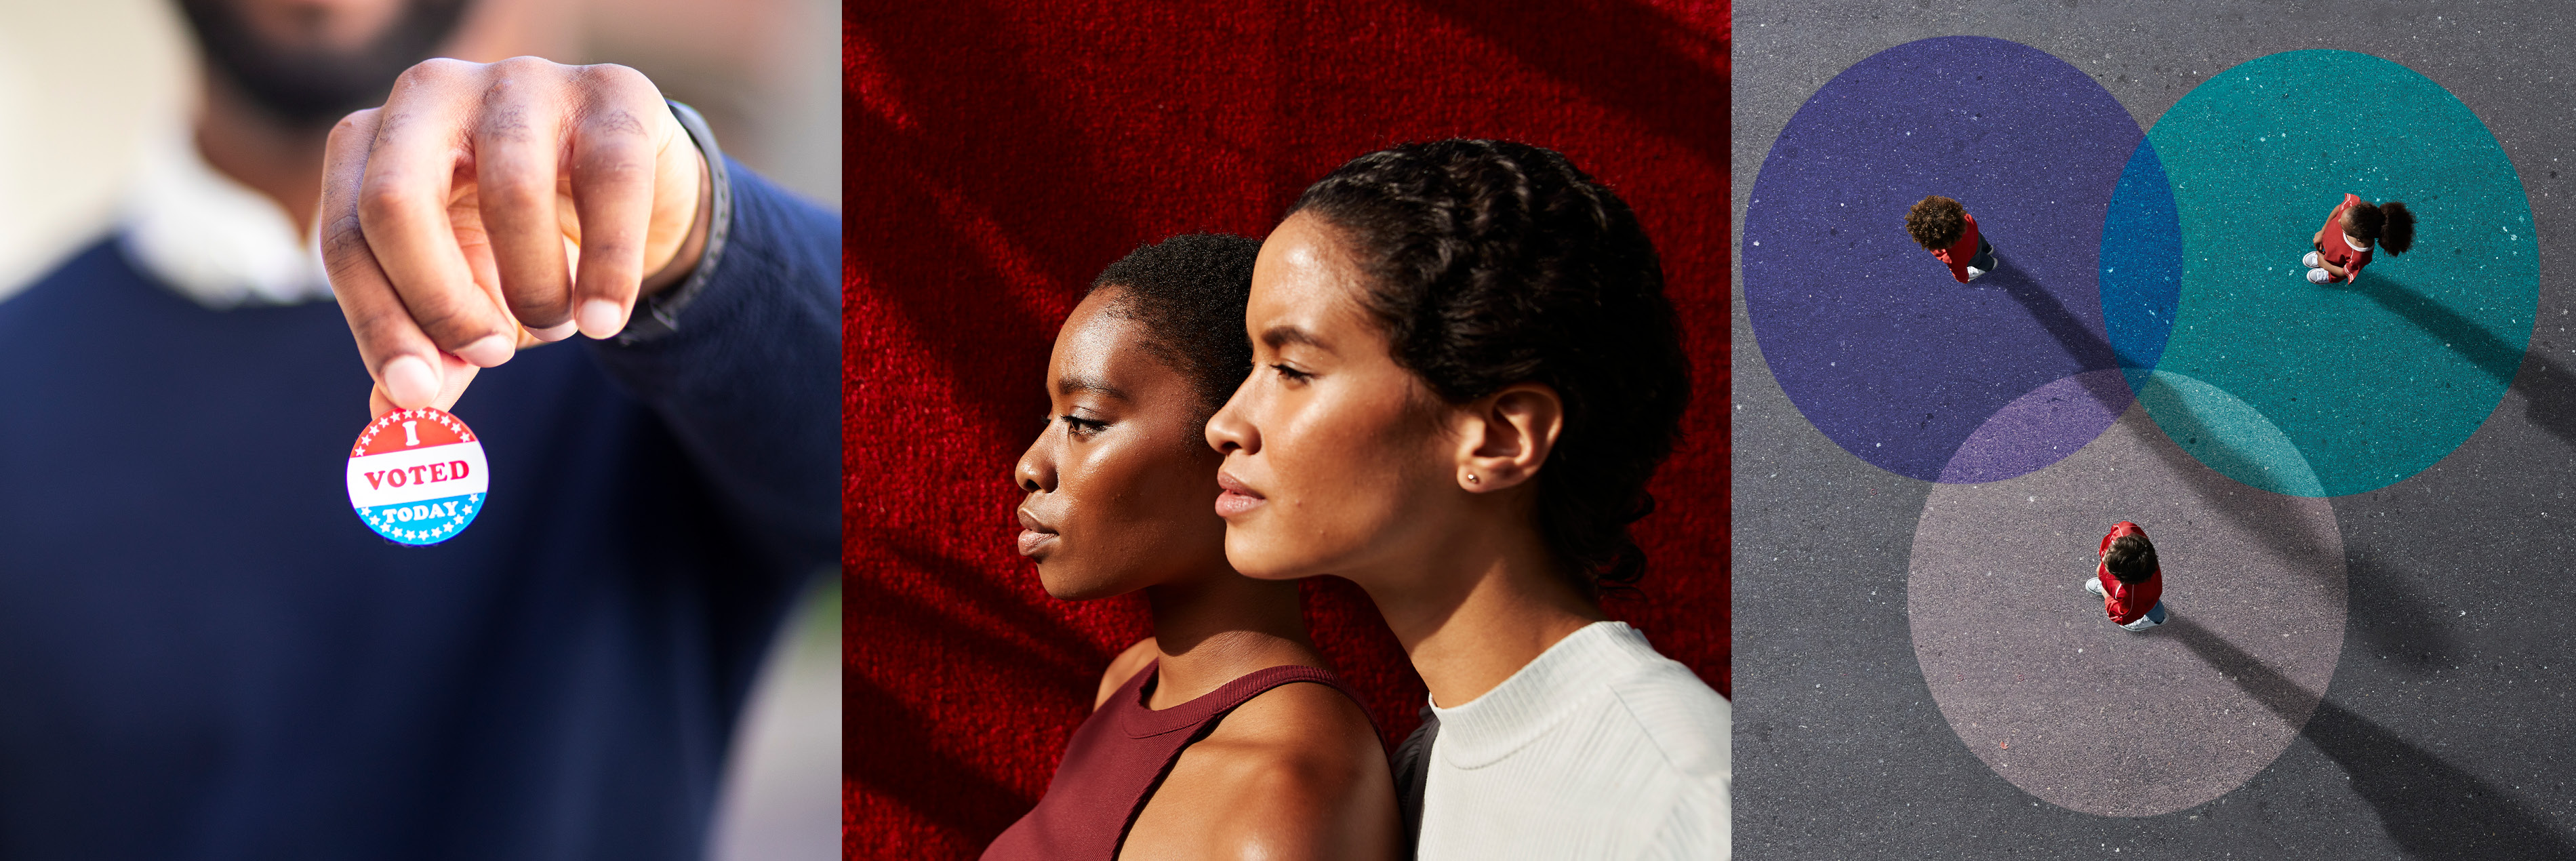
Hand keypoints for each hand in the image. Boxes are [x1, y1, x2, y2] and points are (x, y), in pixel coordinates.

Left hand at [321, 57, 713, 415]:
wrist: (633, 197)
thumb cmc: (523, 247)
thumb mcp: (470, 302)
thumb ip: (433, 354)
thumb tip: (393, 420)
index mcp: (372, 142)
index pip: (345, 235)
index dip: (377, 323)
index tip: (418, 392)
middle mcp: (431, 94)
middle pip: (396, 200)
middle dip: (438, 300)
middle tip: (489, 356)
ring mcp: (522, 82)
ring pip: (512, 191)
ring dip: (536, 289)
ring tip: (561, 324)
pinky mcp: (612, 91)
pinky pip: (610, 184)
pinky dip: (608, 267)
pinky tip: (603, 318)